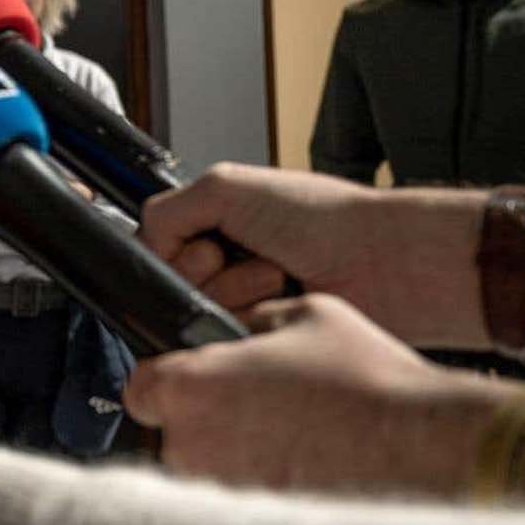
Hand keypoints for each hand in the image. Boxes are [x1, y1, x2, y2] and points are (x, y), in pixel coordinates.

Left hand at [124, 293, 509, 497]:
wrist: (424, 443)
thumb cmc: (365, 378)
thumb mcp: (301, 312)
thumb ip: (252, 321)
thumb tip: (242, 327)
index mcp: (189, 386)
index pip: (140, 387)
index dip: (167, 379)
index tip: (193, 379)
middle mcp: (191, 443)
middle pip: (172, 428)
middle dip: (206, 415)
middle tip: (255, 402)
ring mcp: (221, 487)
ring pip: (206, 462)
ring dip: (234, 447)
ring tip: (288, 428)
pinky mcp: (255, 515)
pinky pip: (240, 489)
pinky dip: (261, 474)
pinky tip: (300, 456)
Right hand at [139, 163, 484, 344]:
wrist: (384, 260)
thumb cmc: (323, 216)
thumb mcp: (225, 187)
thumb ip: (165, 212)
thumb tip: (140, 249)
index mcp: (217, 222)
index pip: (156, 246)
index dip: (173, 249)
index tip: (205, 241)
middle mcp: (229, 261)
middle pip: (174, 283)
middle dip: (207, 270)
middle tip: (247, 253)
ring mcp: (247, 299)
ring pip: (199, 313)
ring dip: (235, 292)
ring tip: (277, 274)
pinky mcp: (266, 334)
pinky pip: (228, 338)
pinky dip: (250, 318)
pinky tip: (282, 299)